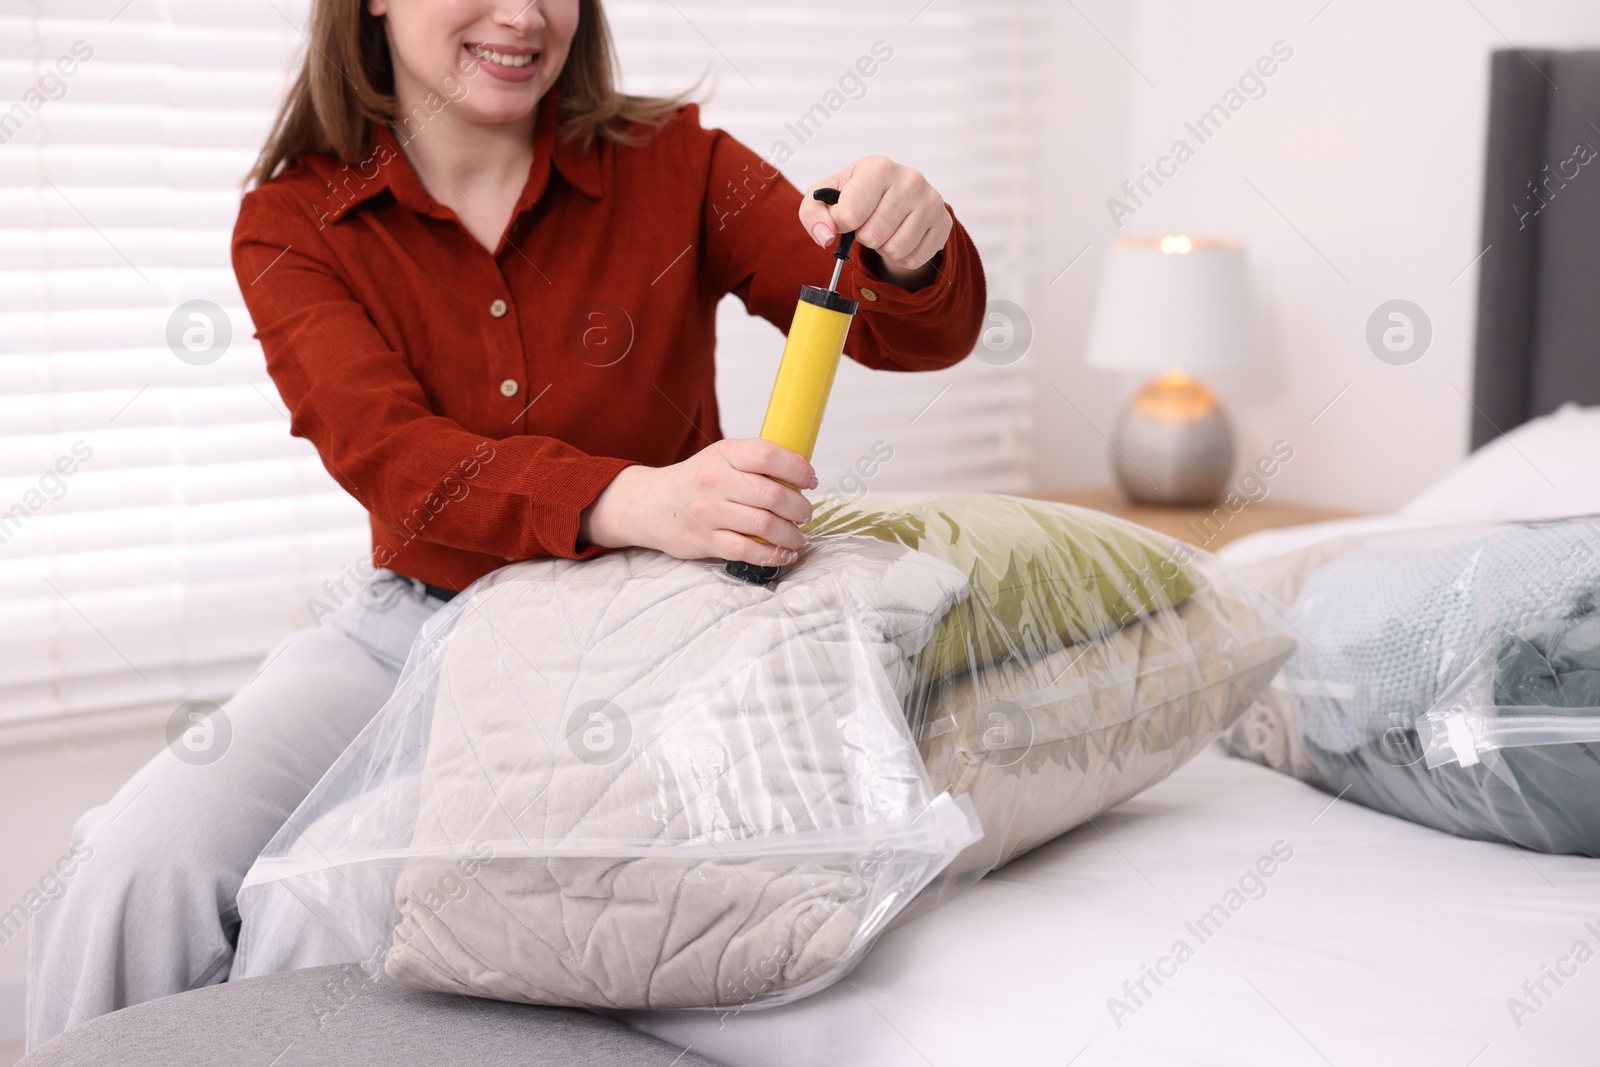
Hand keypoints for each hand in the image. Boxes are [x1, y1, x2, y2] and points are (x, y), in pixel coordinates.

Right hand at [579, 439, 817, 566]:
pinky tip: (783, 553)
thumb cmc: (695, 481)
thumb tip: (801, 478)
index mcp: (723, 454)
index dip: (797, 468)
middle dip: (800, 508)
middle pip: (773, 495)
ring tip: (798, 536)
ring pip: (765, 525)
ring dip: (791, 534)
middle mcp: (715, 481)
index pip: (767, 456)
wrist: (650, 505)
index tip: (810, 480)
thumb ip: (754, 464)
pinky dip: (773, 555)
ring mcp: (709, 513)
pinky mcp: (706, 541)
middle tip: (805, 513)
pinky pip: (747, 551)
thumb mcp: (720, 459)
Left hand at [798, 156, 951, 288]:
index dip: (841, 225)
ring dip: (883, 248)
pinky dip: (901, 257)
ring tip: (884, 229)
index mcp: (878, 167)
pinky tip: (900, 236)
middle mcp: (909, 179)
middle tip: (868, 222)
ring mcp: (930, 201)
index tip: (845, 217)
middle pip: (872, 236)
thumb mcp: (827, 198)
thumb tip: (824, 236)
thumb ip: (813, 214)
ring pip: (895, 250)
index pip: (849, 215)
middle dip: (864, 237)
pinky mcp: (943, 222)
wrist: (895, 195)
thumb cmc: (856, 195)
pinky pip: (914, 259)